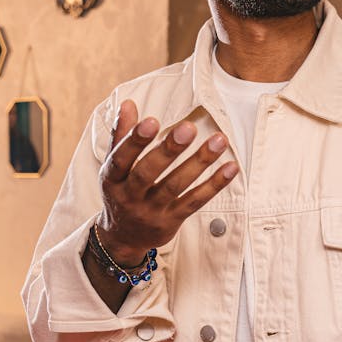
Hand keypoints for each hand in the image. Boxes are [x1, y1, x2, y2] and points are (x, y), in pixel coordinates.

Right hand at [96, 99, 238, 260]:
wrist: (123, 237)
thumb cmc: (121, 191)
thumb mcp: (114, 166)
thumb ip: (122, 135)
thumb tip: (128, 104)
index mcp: (112, 178)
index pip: (121, 158)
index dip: (135, 140)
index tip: (152, 121)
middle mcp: (130, 196)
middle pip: (149, 173)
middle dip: (169, 150)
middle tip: (189, 128)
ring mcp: (152, 211)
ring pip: (176, 186)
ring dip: (199, 162)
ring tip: (219, 140)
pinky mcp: (173, 220)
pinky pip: (195, 202)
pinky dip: (214, 185)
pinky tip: (230, 167)